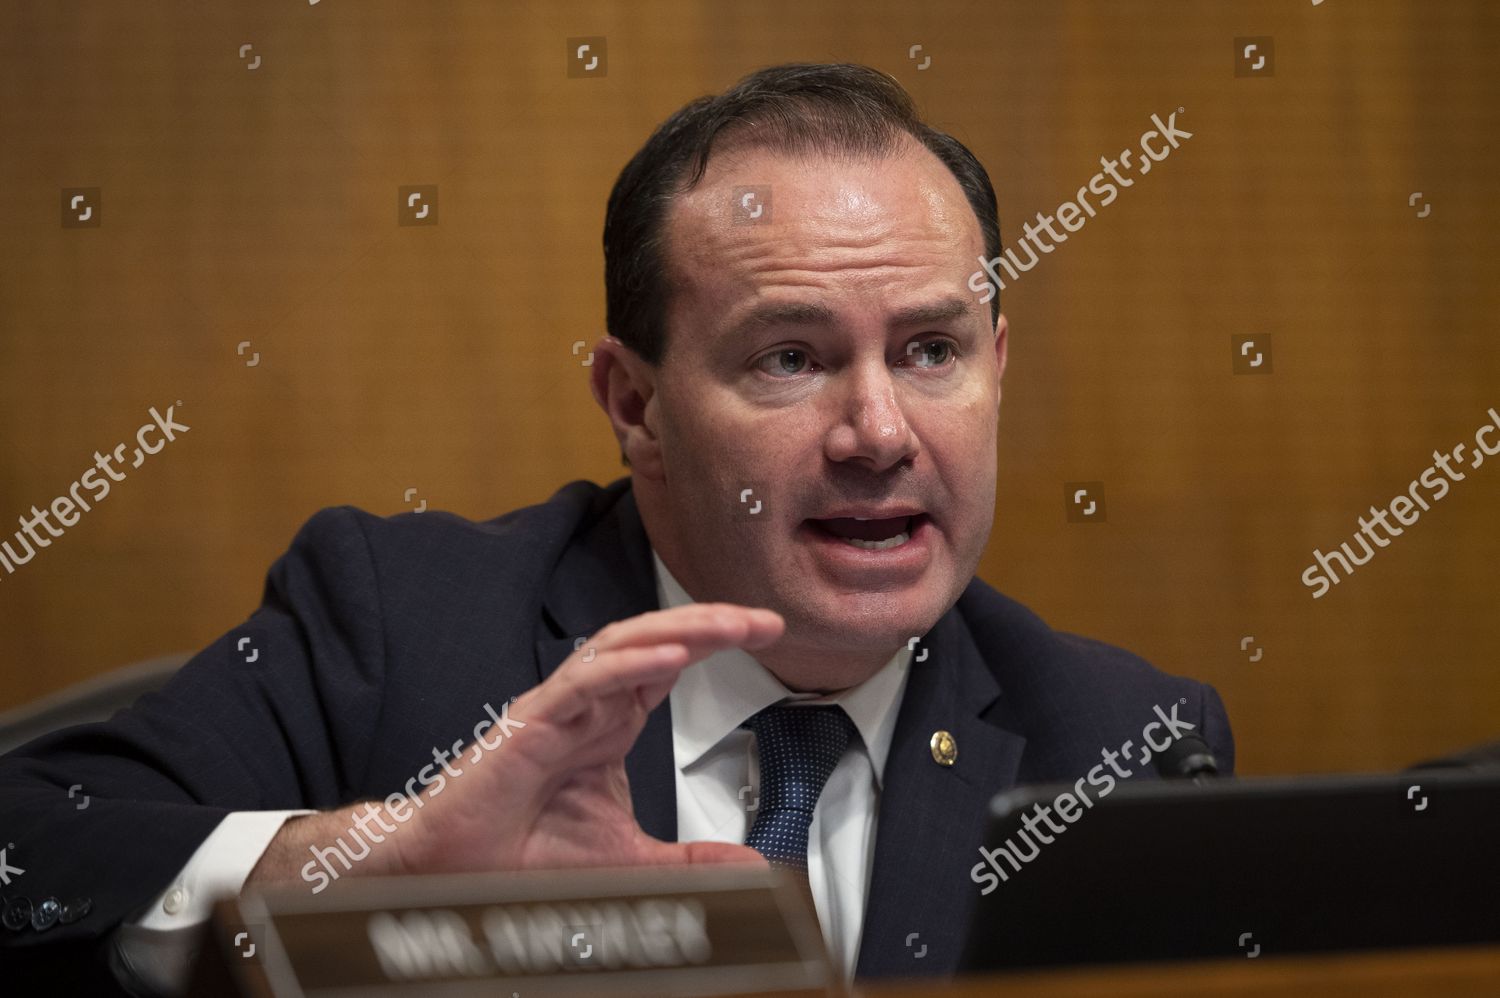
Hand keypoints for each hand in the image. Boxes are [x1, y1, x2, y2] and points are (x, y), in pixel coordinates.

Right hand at [392, 602, 784, 873]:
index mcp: (612, 723)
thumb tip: (748, 865)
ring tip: (728, 624)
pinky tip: (670, 656)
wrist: (455, 871)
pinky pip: (585, 683)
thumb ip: (689, 861)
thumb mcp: (631, 861)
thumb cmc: (523, 852)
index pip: (673, 664)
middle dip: (711, 624)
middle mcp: (590, 706)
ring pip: (623, 646)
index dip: (717, 643)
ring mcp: (562, 708)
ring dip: (679, 630)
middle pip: (657, 641)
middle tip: (763, 621)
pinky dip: (628, 666)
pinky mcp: (532, 722)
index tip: (767, 633)